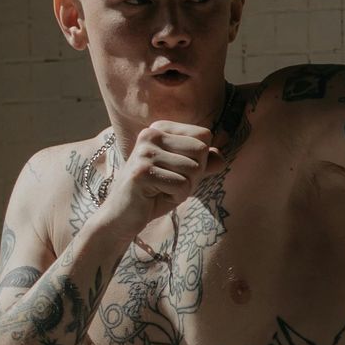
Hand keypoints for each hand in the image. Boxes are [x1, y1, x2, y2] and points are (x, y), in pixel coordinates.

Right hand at [102, 120, 218, 227]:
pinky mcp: (142, 172)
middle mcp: (151, 134)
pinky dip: (176, 197)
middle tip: (172, 183)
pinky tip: (157, 197)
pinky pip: (182, 185)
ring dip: (185, 188)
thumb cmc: (155, 192)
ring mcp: (145, 152)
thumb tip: (221, 157)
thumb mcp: (184, 174)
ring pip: (194, 169)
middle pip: (201, 150)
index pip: (204, 135)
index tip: (178, 170)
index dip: (201, 159)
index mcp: (160, 128)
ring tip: (163, 190)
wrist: (123, 215)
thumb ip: (204, 163)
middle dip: (195, 174)